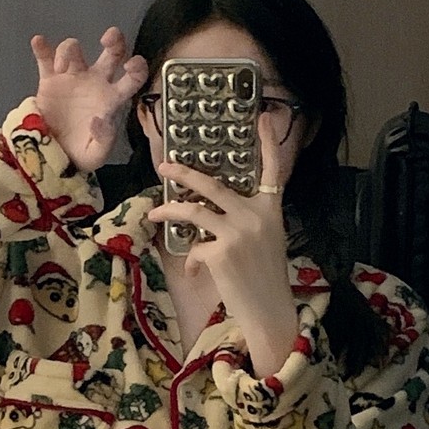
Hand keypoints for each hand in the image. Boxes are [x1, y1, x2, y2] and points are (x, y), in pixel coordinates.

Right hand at [31, 26, 147, 172]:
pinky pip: (45, 58)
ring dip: (69, 51)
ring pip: (74, 49)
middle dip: (114, 39)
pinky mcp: (50, 81)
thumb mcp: (96, 156)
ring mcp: (72, 78)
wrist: (52, 157)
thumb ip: (104, 141)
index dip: (137, 68)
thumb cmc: (80, 155)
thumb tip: (100, 119)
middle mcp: (95, 83)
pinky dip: (42, 48)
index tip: (131, 65)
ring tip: (61, 70)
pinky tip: (38, 42)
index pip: (133, 78)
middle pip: (111, 52)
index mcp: (111, 99)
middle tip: (107, 39)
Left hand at [147, 115, 299, 375]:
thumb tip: (211, 218)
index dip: (267, 144)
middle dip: (184, 174)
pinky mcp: (220, 252)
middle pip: (214, 186)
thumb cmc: (266, 281)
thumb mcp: (267, 243)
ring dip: (170, 211)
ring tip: (155, 212)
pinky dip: (192, 260)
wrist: (270, 312)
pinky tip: (197, 273)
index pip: (272, 172)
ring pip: (194, 211)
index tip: (262, 117)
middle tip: (165, 167)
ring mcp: (237, 232)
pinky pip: (195, 248)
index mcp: (271, 212)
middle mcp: (255, 216)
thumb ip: (247, 223)